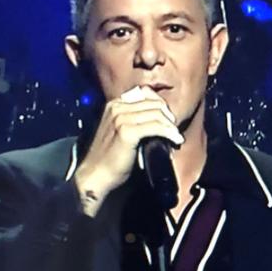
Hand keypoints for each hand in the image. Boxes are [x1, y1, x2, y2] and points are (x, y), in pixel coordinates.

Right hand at [72, 87, 182, 216]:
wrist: (95, 176)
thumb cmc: (108, 159)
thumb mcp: (119, 132)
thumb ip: (133, 121)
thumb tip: (159, 119)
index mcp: (114, 105)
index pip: (145, 94)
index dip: (161, 106)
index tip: (169, 120)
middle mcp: (116, 107)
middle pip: (153, 103)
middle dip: (168, 116)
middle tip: (174, 130)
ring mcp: (121, 118)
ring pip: (157, 114)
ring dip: (170, 126)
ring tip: (176, 137)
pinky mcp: (126, 132)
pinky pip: (156, 127)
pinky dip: (169, 133)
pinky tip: (175, 141)